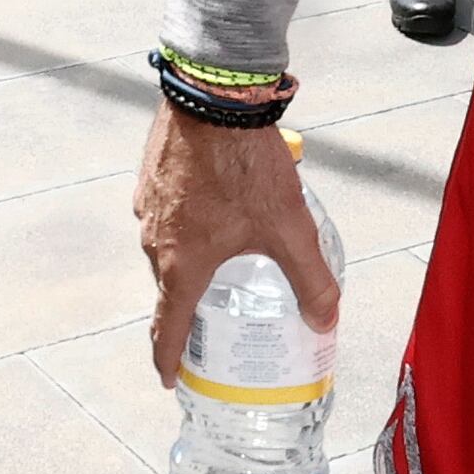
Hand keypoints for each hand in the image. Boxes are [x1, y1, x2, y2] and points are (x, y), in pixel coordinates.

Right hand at [134, 105, 339, 386]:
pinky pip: (164, 212)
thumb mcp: (289, 227)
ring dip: (189, 254)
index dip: (167, 358)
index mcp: (183, 265)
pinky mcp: (150, 176)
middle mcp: (155, 240)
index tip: (169, 377)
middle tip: (212, 313)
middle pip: (169, 286)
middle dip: (188, 303)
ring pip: (166, 246)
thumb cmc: (245, 165)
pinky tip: (214, 203)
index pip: (166, 328)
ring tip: (223, 251)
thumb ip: (311, 279)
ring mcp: (148, 206)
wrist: (213, 96)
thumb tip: (326, 320)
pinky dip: (184, 219)